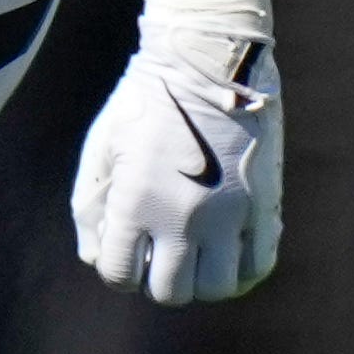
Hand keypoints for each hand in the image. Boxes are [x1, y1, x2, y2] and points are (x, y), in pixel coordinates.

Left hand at [71, 0, 279, 304]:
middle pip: (170, 291)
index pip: (120, 274)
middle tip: (160, 254)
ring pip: (216, 287)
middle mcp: (183, 217)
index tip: (126, 253)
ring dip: (201, 279)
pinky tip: (227, 254)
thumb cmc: (144, 103)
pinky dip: (240, 271)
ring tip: (195, 254)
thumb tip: (96, 256)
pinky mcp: (263, 204)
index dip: (118, 270)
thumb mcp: (101, 149)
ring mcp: (228, 213)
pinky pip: (258, 266)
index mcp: (135, 202)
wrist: (206, 62)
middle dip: (158, 279)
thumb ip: (90, 208)